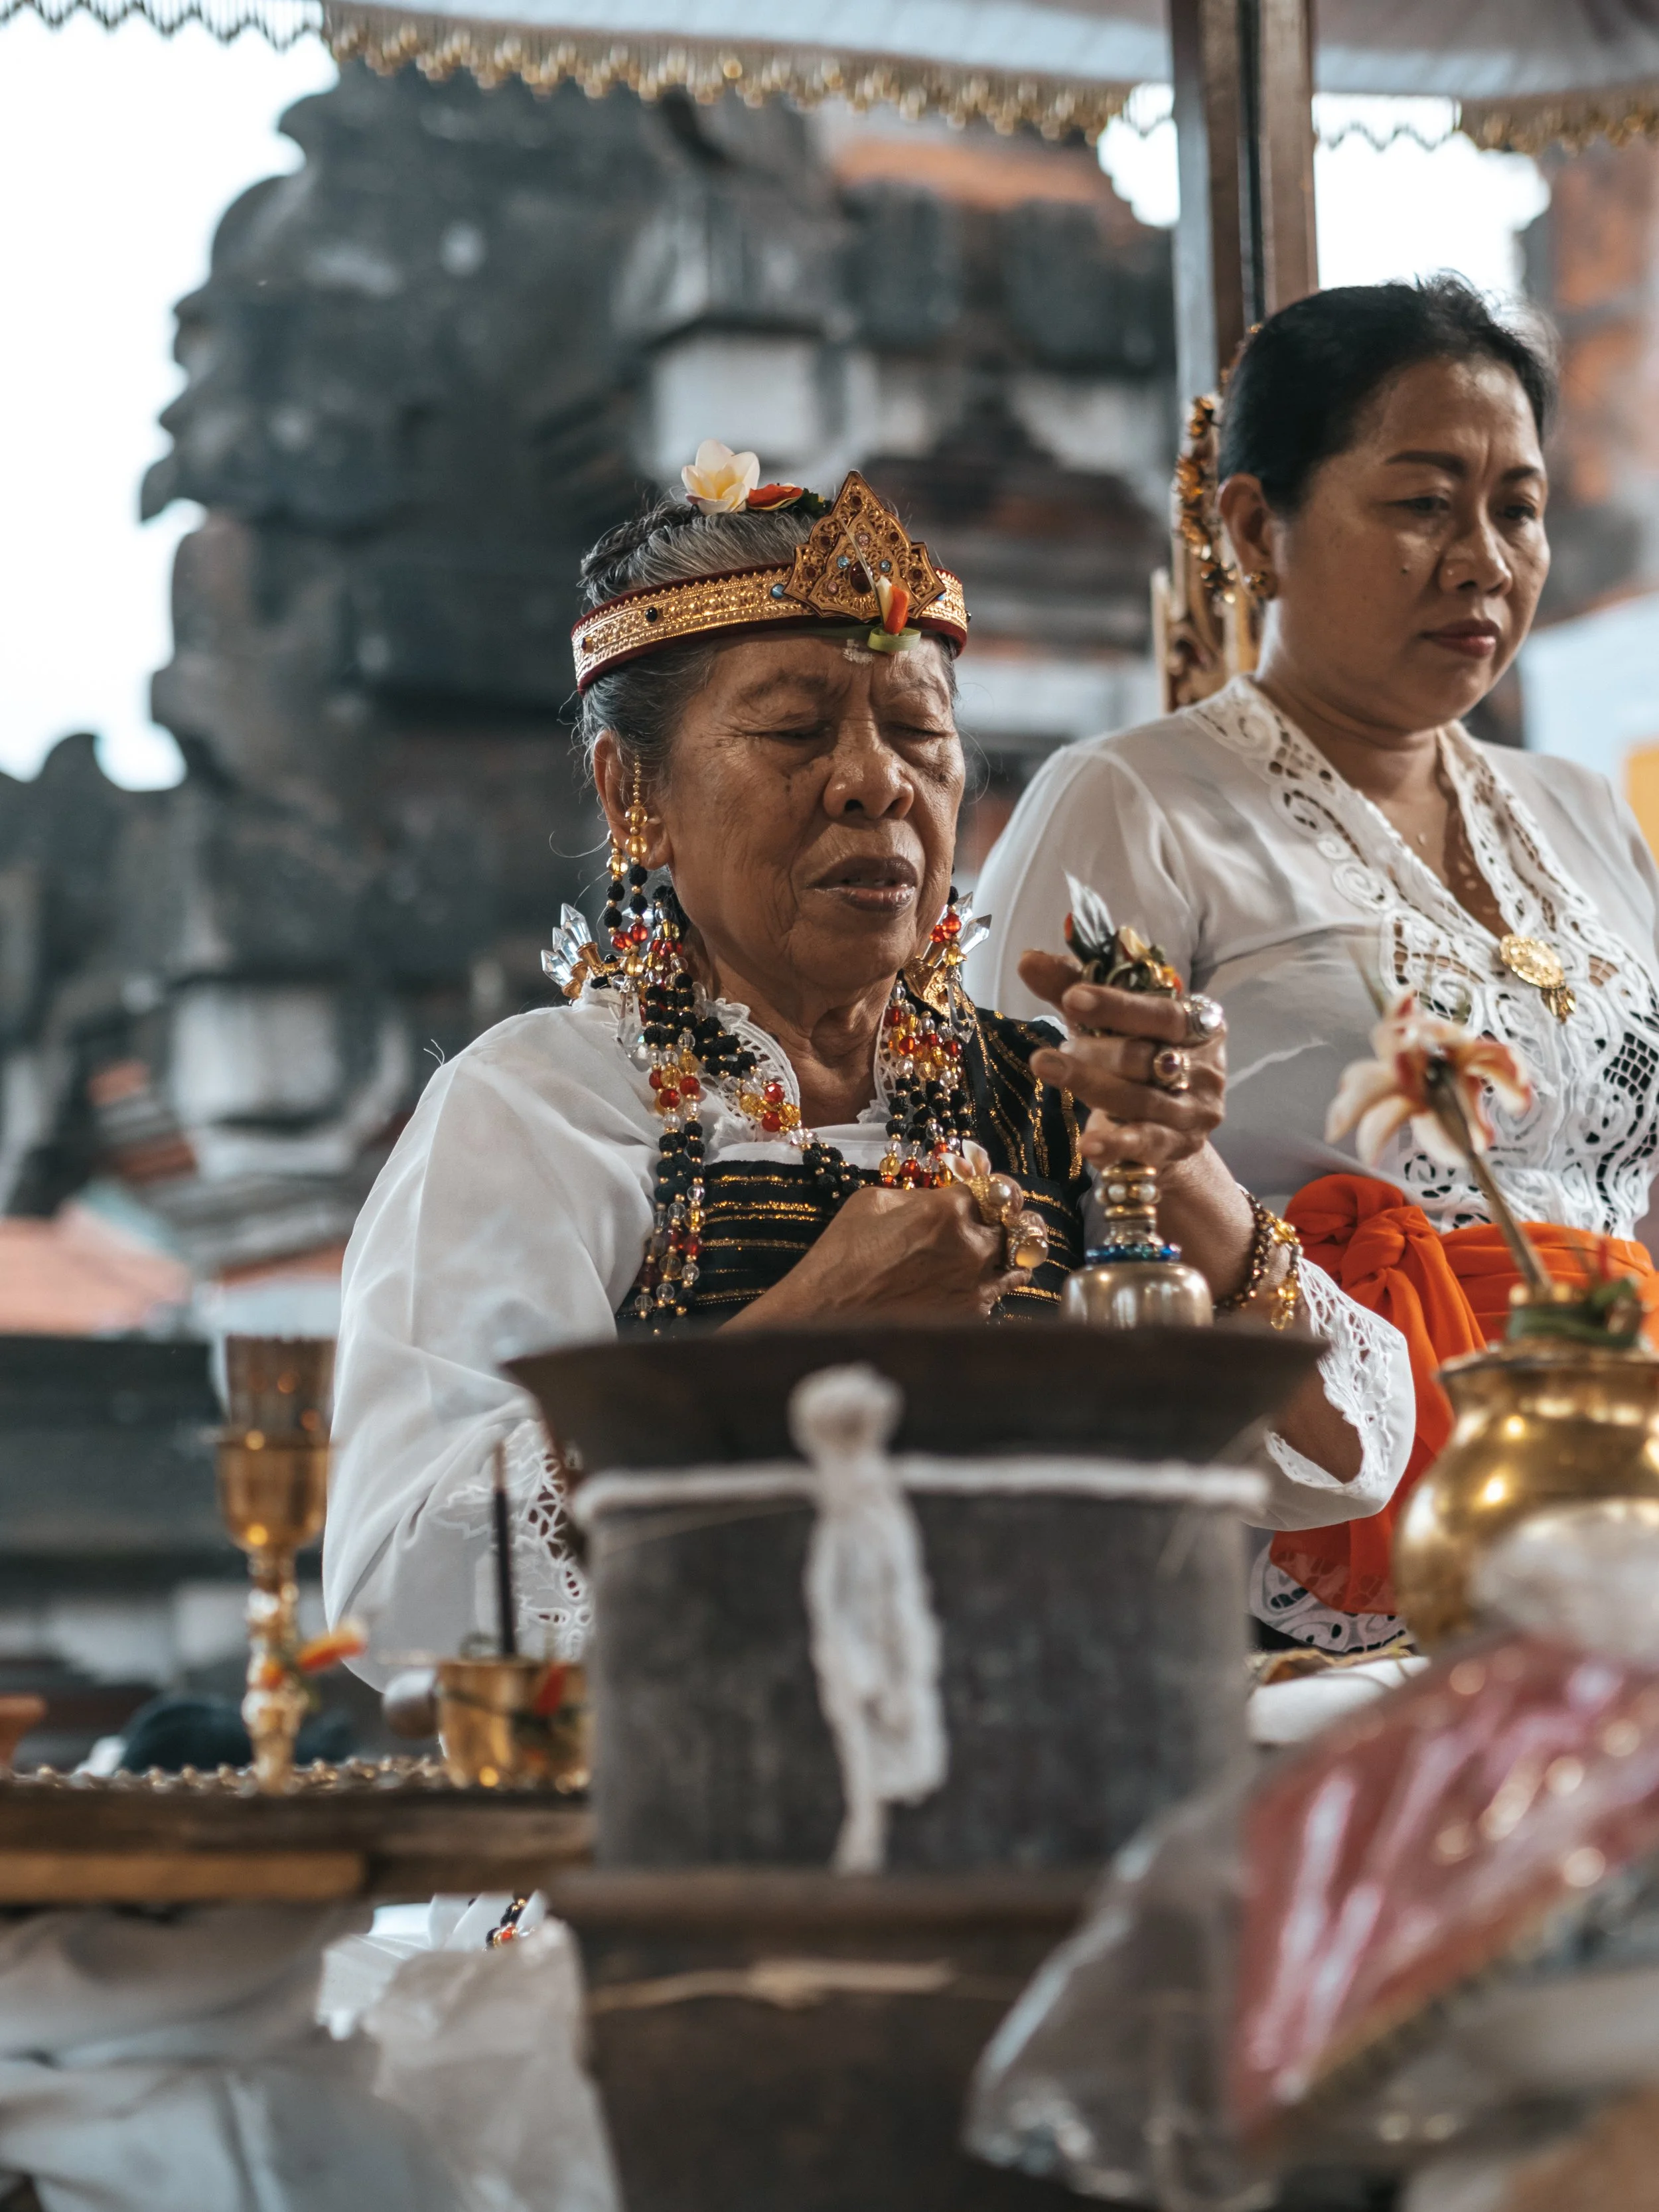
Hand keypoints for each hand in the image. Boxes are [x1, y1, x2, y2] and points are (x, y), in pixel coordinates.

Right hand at [727, 1182, 1029, 1327]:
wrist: (827, 1311)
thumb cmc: (843, 1254)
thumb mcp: (874, 1201)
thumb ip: (920, 1195)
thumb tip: (940, 1195)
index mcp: (948, 1209)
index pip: (993, 1189)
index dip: (991, 1188)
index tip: (990, 1192)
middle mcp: (971, 1245)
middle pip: (1014, 1224)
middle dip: (1007, 1219)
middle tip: (1003, 1219)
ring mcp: (975, 1283)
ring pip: (1017, 1261)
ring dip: (1010, 1253)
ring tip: (1005, 1251)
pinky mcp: (969, 1314)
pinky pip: (999, 1293)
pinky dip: (994, 1284)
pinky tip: (980, 1280)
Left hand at [1018, 948, 1226, 1175]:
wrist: (1164, 1126)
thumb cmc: (1132, 1058)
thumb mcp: (1105, 1021)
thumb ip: (1070, 988)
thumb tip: (1027, 959)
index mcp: (1200, 1023)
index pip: (1162, 1012)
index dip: (1118, 1005)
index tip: (1073, 998)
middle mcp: (1206, 1066)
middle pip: (1148, 1056)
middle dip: (1096, 1050)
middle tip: (1054, 1048)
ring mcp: (1196, 1111)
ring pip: (1141, 1098)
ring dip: (1090, 1085)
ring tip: (1047, 1069)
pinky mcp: (1181, 1146)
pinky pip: (1146, 1142)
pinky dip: (1116, 1144)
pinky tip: (1088, 1146)